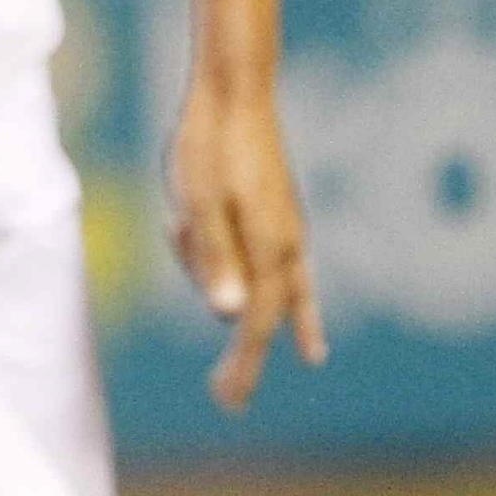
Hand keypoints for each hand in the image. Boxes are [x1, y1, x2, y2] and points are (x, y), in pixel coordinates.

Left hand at [168, 73, 327, 411]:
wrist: (235, 91)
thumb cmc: (207, 145)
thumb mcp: (195, 200)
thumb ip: (213, 256)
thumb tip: (230, 315)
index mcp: (268, 247)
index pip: (258, 325)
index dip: (244, 366)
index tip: (228, 403)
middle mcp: (288, 248)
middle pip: (259, 315)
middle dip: (242, 356)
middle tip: (220, 393)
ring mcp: (289, 235)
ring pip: (261, 291)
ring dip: (213, 272)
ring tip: (182, 218)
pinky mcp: (281, 223)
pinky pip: (286, 280)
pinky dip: (295, 314)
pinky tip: (312, 345)